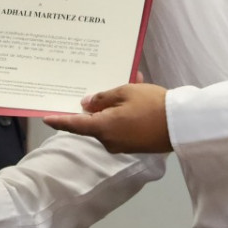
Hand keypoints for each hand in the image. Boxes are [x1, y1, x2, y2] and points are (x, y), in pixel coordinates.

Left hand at [43, 83, 171, 153]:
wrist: (181, 124)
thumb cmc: (151, 104)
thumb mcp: (125, 92)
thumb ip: (102, 98)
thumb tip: (86, 105)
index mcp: (103, 128)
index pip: (75, 125)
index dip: (59, 121)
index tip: (46, 119)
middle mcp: (109, 140)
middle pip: (94, 122)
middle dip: (98, 105)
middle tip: (106, 86)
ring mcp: (122, 145)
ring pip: (110, 122)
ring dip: (115, 106)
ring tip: (130, 83)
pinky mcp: (134, 145)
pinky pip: (122, 126)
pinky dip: (125, 112)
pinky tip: (137, 94)